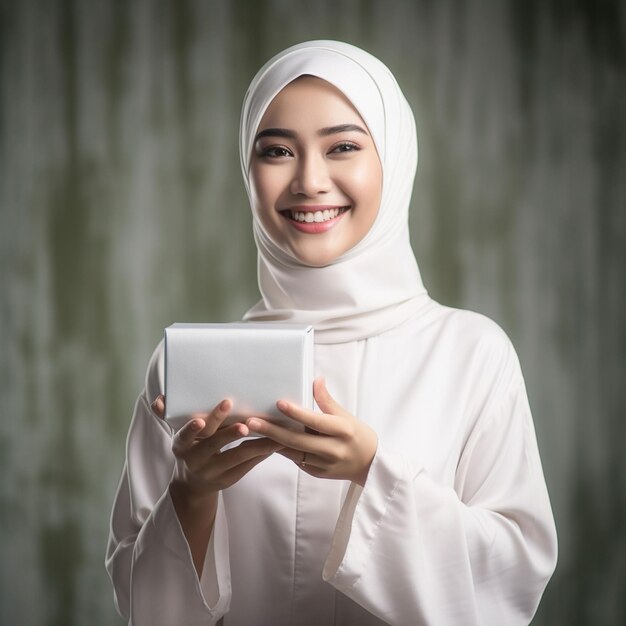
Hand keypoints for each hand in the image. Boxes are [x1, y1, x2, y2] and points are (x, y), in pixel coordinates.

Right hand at [151, 395, 282, 503]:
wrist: (192, 485)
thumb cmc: (190, 448)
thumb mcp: (179, 435)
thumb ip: (168, 416)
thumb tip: (158, 399)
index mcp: (182, 445)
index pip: (186, 436)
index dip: (192, 429)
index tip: (199, 419)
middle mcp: (196, 459)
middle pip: (214, 445)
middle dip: (229, 433)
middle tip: (244, 424)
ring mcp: (213, 471)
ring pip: (236, 456)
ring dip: (254, 444)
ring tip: (270, 432)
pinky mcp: (229, 478)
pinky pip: (247, 465)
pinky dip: (261, 452)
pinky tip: (274, 442)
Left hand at [245, 378, 377, 485]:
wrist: (370, 464)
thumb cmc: (357, 435)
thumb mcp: (346, 415)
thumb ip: (327, 400)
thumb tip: (316, 379)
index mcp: (342, 430)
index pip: (315, 420)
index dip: (296, 412)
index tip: (278, 403)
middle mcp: (332, 449)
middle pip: (297, 440)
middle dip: (271, 431)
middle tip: (250, 422)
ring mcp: (324, 464)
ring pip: (293, 452)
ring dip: (271, 442)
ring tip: (251, 431)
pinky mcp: (317, 473)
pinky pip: (296, 460)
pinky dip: (282, 450)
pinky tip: (266, 441)